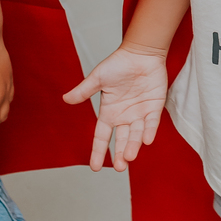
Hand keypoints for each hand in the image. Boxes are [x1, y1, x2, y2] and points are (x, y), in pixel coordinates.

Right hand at [63, 44, 169, 171]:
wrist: (141, 53)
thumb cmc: (118, 63)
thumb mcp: (98, 78)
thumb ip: (84, 91)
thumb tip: (65, 99)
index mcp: (109, 113)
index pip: (102, 137)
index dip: (98, 151)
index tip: (95, 168)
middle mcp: (124, 117)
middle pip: (121, 140)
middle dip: (120, 154)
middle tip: (120, 167)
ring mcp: (139, 113)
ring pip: (136, 135)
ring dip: (133, 145)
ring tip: (130, 156)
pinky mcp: (154, 107)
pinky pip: (152, 123)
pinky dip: (149, 131)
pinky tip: (146, 140)